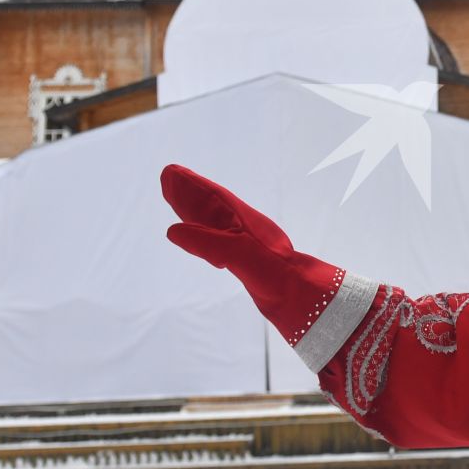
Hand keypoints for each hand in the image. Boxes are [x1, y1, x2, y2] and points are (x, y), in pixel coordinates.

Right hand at [161, 164, 340, 343]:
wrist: (299, 296)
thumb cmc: (273, 272)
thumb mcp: (238, 254)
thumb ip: (208, 242)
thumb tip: (172, 231)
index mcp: (242, 221)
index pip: (212, 197)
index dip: (191, 185)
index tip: (171, 172)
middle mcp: (242, 228)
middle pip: (211, 206)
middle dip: (190, 193)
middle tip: (168, 178)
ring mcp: (244, 243)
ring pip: (214, 222)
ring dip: (194, 211)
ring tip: (176, 201)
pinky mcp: (245, 261)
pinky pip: (218, 241)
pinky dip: (203, 234)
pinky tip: (199, 236)